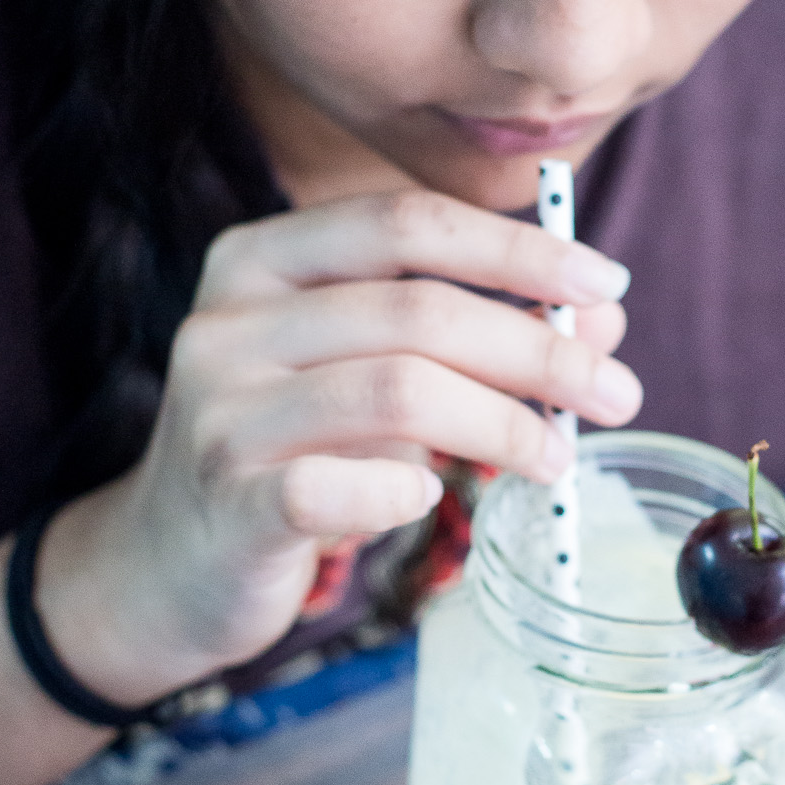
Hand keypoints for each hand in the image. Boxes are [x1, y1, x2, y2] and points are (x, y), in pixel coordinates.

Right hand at [41, 190, 639, 701]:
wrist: (168, 562)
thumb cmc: (292, 450)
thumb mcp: (373, 374)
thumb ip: (473, 334)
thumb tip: (599, 320)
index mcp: (262, 259)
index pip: (407, 222)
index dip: (516, 248)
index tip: (606, 286)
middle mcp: (229, 319)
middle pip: (417, 309)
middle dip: (538, 350)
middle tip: (616, 392)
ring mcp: (218, 410)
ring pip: (396, 391)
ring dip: (502, 424)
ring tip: (554, 458)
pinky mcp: (225, 502)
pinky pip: (337, 486)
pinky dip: (405, 492)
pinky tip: (429, 500)